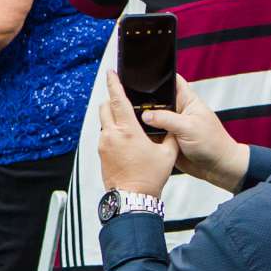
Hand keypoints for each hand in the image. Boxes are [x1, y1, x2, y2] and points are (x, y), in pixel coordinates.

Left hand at [98, 73, 178, 197]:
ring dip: (112, 117)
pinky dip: (112, 131)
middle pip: (106, 107)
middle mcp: (111, 135)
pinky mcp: (101, 153)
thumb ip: (168, 135)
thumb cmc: (149, 178)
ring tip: (127, 121)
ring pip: (104, 121)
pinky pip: (104, 135)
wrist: (133, 198)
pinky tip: (125, 139)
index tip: (111, 73)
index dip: (114, 83)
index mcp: (127, 131)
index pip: (118, 100)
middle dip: (113, 100)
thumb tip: (169, 125)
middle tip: (123, 98)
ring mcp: (103, 144)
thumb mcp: (167, 154)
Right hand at [139, 77, 248, 192]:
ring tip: (136, 122)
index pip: (170, 80)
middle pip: (155, 99)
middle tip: (134, 106)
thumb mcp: (189, 127)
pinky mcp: (165, 138)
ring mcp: (170, 124)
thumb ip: (166, 119)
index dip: (157, 76)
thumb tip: (145, 115)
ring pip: (150, 117)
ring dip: (143, 120)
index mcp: (187, 100)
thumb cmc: (213, 144)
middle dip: (144, 101)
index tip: (141, 78)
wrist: (217, 167)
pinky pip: (150, 133)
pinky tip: (139, 135)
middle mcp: (177, 110)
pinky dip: (145, 135)